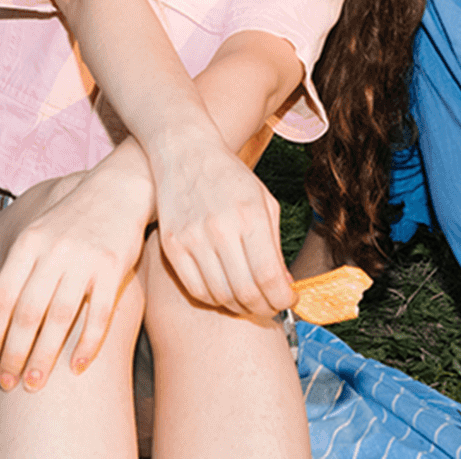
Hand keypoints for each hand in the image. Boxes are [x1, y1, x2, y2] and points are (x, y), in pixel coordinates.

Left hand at [0, 167, 152, 392]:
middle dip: (14, 354)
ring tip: (36, 384)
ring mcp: (84, 260)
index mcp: (28, 243)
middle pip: (27, 313)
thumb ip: (18, 266)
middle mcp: (53, 252)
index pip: (1, 297)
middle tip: (9, 384)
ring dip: (45, 357)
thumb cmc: (73, 218)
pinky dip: (87, 345)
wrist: (118, 188)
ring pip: (59, 319)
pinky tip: (77, 368)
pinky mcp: (113, 269)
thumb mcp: (37, 230)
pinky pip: (99, 315)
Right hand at [145, 133, 292, 318]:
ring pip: (221, 295)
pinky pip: (195, 289)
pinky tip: (226, 293)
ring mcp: (192, 238)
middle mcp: (219, 228)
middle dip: (264, 308)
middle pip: (246, 292)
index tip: (289, 300)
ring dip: (240, 308)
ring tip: (250, 301)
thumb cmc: (229, 176)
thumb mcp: (264, 201)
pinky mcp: (171, 246)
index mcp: (249, 215)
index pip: (269, 276)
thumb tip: (284, 286)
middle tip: (271, 307)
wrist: (184, 152)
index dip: (283, 298)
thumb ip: (275, 245)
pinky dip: (214, 300)